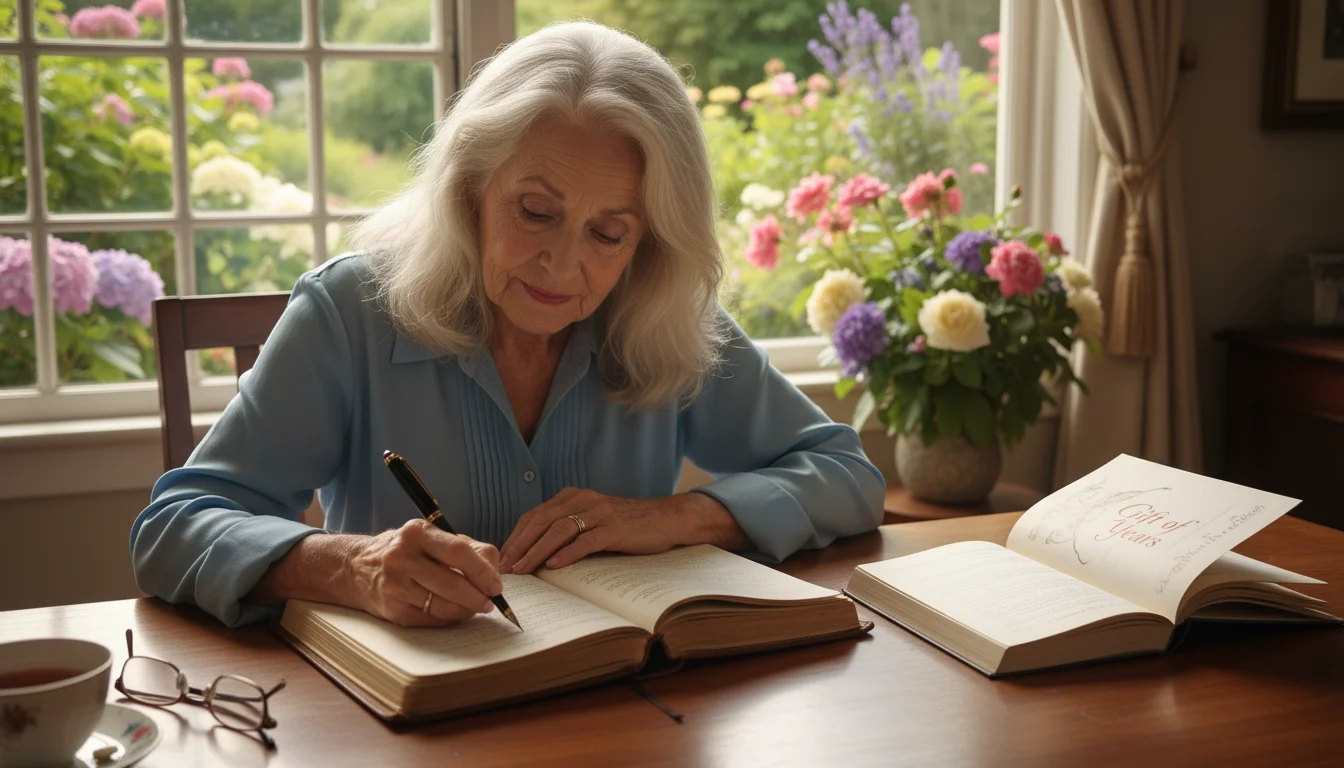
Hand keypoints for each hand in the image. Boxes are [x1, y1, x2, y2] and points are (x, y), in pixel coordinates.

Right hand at [347, 519, 502, 626]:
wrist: (357, 567)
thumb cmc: (406, 551)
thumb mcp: (431, 537)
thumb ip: (467, 548)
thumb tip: (493, 571)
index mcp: (417, 533)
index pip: (458, 552)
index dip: (482, 571)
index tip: (496, 585)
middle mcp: (402, 557)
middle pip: (452, 583)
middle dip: (478, 596)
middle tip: (490, 602)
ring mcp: (395, 585)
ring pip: (443, 606)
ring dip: (466, 610)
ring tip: (475, 607)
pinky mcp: (393, 610)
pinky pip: (431, 619)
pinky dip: (449, 619)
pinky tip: (454, 612)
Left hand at [498, 488, 748, 573]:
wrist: (666, 518)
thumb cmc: (628, 525)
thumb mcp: (593, 522)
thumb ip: (568, 531)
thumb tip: (537, 556)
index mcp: (573, 496)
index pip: (534, 515)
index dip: (516, 537)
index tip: (502, 559)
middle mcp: (583, 499)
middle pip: (541, 521)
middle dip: (520, 546)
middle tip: (506, 568)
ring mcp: (599, 512)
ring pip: (559, 530)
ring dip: (537, 551)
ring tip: (524, 570)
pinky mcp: (615, 527)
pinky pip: (586, 539)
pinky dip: (567, 553)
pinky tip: (554, 566)